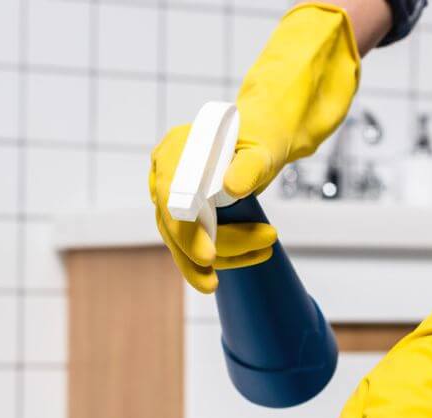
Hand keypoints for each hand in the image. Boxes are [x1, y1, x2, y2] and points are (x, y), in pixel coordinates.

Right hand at [148, 3, 359, 292]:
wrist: (266, 133)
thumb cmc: (264, 133)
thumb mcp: (264, 146)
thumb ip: (250, 164)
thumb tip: (233, 187)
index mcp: (176, 149)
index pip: (171, 197)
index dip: (185, 231)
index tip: (208, 255)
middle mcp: (166, 173)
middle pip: (172, 226)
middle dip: (202, 254)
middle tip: (233, 270)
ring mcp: (173, 195)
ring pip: (184, 242)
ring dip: (225, 256)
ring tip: (266, 248)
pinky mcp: (187, 213)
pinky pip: (197, 244)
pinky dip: (227, 255)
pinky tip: (256, 254)